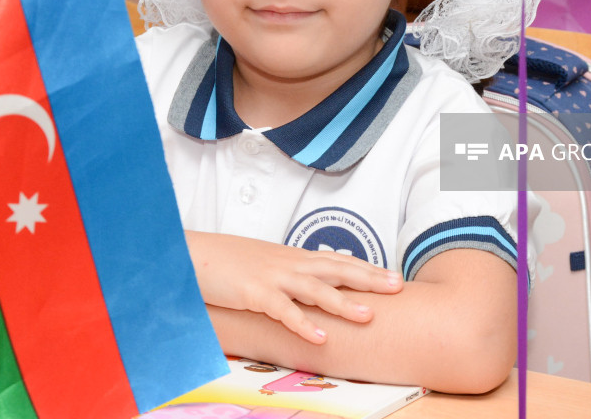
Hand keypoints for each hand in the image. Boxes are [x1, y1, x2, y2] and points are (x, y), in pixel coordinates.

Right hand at [186, 231, 402, 344]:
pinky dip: (303, 323)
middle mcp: (289, 264)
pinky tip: (321, 336)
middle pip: (336, 269)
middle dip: (369, 278)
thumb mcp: (265, 264)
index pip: (337, 260)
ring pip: (315, 290)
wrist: (193, 254)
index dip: (366, 267)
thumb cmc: (228, 262)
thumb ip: (289, 273)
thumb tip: (312, 283)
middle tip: (397, 286)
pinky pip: (283, 311)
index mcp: (292, 257)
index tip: (392, 274)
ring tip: (369, 315)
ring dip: (343, 302)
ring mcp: (273, 278)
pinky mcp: (255, 293)